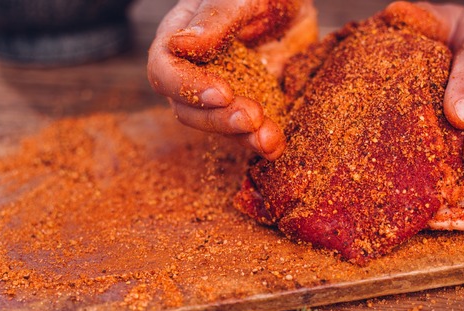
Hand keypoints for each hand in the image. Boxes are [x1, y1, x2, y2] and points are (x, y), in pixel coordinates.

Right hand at [147, 0, 316, 159]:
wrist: (299, 6)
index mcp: (182, 34)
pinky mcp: (248, 105)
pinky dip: (261, 140)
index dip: (187, 86)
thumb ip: (216, 17)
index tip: (223, 93)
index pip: (165, 68)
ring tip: (269, 140)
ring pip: (216, 125)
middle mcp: (194, 68)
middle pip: (187, 107)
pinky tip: (276, 144)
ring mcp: (221, 91)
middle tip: (252, 117)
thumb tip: (179, 45)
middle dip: (219, 118)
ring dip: (241, 137)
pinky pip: (246, 131)